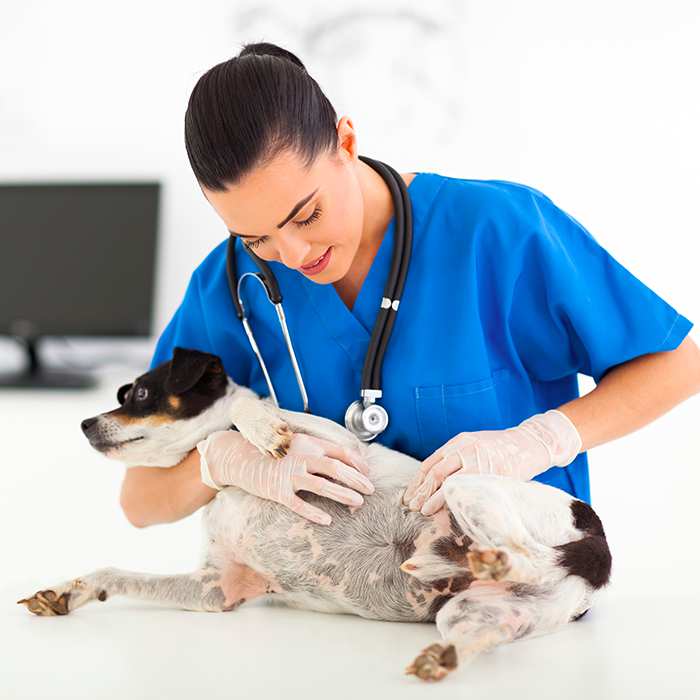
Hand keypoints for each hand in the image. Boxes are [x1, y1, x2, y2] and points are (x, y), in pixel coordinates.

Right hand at [196, 430, 374, 524]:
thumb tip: (346, 461)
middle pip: (336, 469)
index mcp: (309, 443)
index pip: (341, 451)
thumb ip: (320, 450)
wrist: (242, 458)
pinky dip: (314, 513)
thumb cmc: (276, 453)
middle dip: (357, 480)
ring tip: (357, 503)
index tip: (368, 473)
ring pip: (322, 486)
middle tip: (370, 490)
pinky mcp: (278, 492)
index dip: (358, 463)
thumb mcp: (299, 444)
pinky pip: (300, 505)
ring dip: (343, 495)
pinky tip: (328, 520)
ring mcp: (289, 475)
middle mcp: (301, 457)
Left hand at [402, 409, 581, 515]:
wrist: (529, 444)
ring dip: (432, 497)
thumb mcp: (475, 444)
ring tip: (423, 510)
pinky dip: (453, 499)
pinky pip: (467, 488)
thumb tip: (437, 482)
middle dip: (421, 491)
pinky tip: (446, 509)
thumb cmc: (500, 448)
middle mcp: (464, 449)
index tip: (410, 494)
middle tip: (412, 505)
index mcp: (458, 442)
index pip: (430, 462)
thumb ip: (457, 458)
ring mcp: (477, 461)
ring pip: (447, 480)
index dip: (418, 480)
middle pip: (435, 472)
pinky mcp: (490, 473)